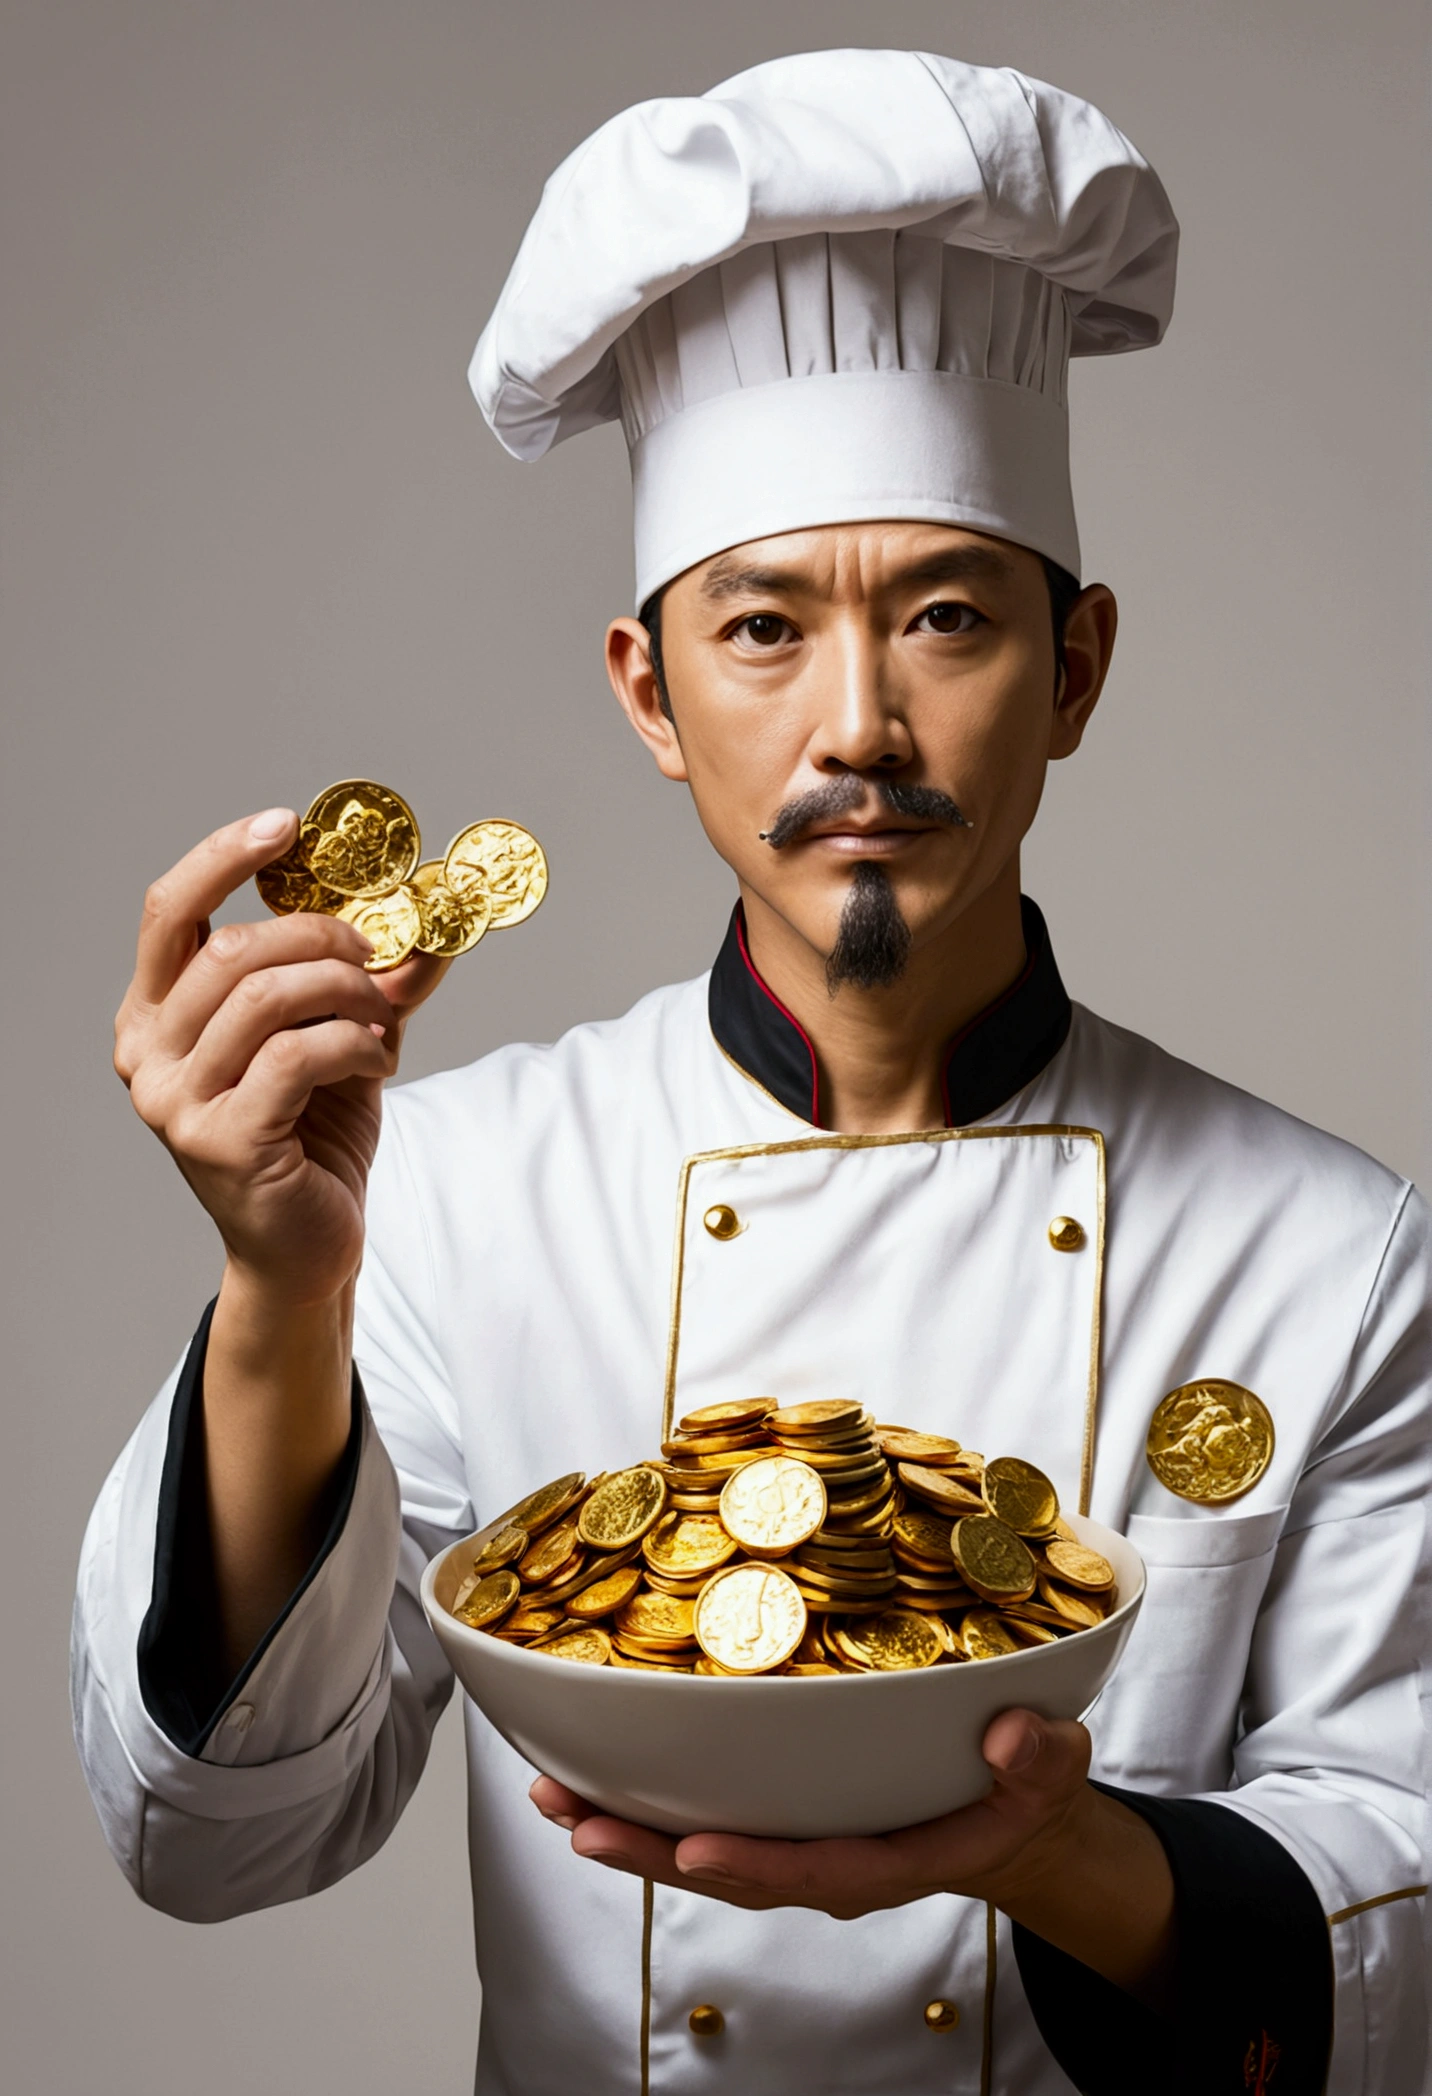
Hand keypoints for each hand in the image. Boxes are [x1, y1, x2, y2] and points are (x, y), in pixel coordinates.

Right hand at [114, 809, 451, 1304]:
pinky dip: (355, 1042)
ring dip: (346, 993)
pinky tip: (378, 1058)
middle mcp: (146, 1055)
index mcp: (154, 1016)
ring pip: (267, 996)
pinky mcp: (223, 1141)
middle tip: (373, 953)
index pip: (168, 911)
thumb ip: (372, 979)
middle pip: (233, 948)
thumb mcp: (339, 1040)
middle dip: (320, 936)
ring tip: (381, 1018)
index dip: (222, 857)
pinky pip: (299, 1054)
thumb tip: (435, 914)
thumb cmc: (310, 1140)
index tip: (285, 825)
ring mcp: (176, 1102)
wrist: (307, 1247)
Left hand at [531, 1708, 1175, 2001]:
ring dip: (625, 1827)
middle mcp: (833, 1860)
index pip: (818, 1872)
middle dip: (650, 1851)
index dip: (757, 1865)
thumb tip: (1011, 1734)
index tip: (697, 1849)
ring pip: (701, 1847)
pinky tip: (586, 1774)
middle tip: (575, 1821)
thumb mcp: (1049, 1771)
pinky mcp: (778, 1815)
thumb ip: (1038, 1759)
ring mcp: (799, 1840)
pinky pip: (703, 1815)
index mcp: (894, 1857)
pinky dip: (644, 1801)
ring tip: (551, 1797)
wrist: (1009, 1814)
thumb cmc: (1020, 1789)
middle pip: (732, 1868)